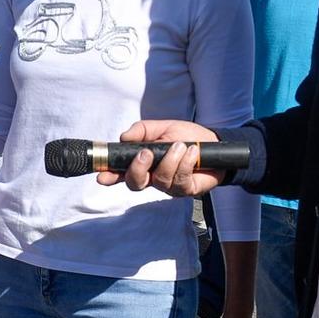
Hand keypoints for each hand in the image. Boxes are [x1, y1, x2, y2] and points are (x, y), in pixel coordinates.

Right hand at [101, 120, 224, 197]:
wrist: (215, 144)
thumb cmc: (187, 137)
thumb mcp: (163, 127)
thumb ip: (142, 130)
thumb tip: (123, 136)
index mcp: (143, 163)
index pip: (121, 172)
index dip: (110, 175)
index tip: (102, 176)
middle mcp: (153, 177)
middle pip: (135, 183)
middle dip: (138, 169)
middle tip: (147, 154)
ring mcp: (168, 186)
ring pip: (160, 180)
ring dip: (170, 160)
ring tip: (181, 146)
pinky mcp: (185, 189)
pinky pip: (179, 180)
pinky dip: (185, 163)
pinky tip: (193, 152)